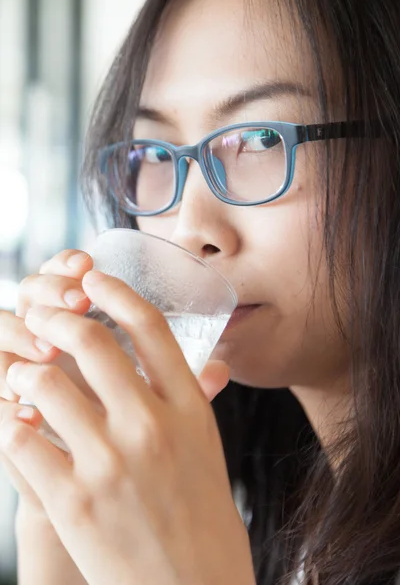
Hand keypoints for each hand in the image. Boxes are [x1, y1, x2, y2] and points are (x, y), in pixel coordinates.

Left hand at [0, 271, 254, 584]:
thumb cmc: (201, 513)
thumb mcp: (207, 446)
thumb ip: (197, 398)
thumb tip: (201, 361)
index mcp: (188, 409)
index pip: (149, 327)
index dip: (115, 291)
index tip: (93, 277)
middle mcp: (152, 427)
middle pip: (90, 342)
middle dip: (56, 317)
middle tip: (41, 315)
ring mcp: (110, 463)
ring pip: (45, 383)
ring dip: (23, 369)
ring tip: (22, 372)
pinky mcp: (72, 501)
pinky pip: (20, 437)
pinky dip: (8, 417)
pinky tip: (12, 415)